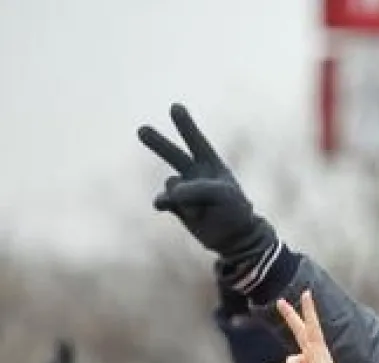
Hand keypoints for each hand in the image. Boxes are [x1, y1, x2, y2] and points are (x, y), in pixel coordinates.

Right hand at [138, 105, 278, 285]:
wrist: (235, 238)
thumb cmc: (234, 211)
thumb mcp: (222, 196)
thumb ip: (195, 189)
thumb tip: (170, 193)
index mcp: (211, 165)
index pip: (197, 141)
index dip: (186, 125)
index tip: (175, 107)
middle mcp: (195, 174)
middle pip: (173, 154)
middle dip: (158, 143)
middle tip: (141, 130)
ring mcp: (184, 190)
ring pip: (171, 184)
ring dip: (181, 196)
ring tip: (199, 208)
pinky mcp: (176, 207)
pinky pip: (163, 199)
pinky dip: (164, 202)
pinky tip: (163, 206)